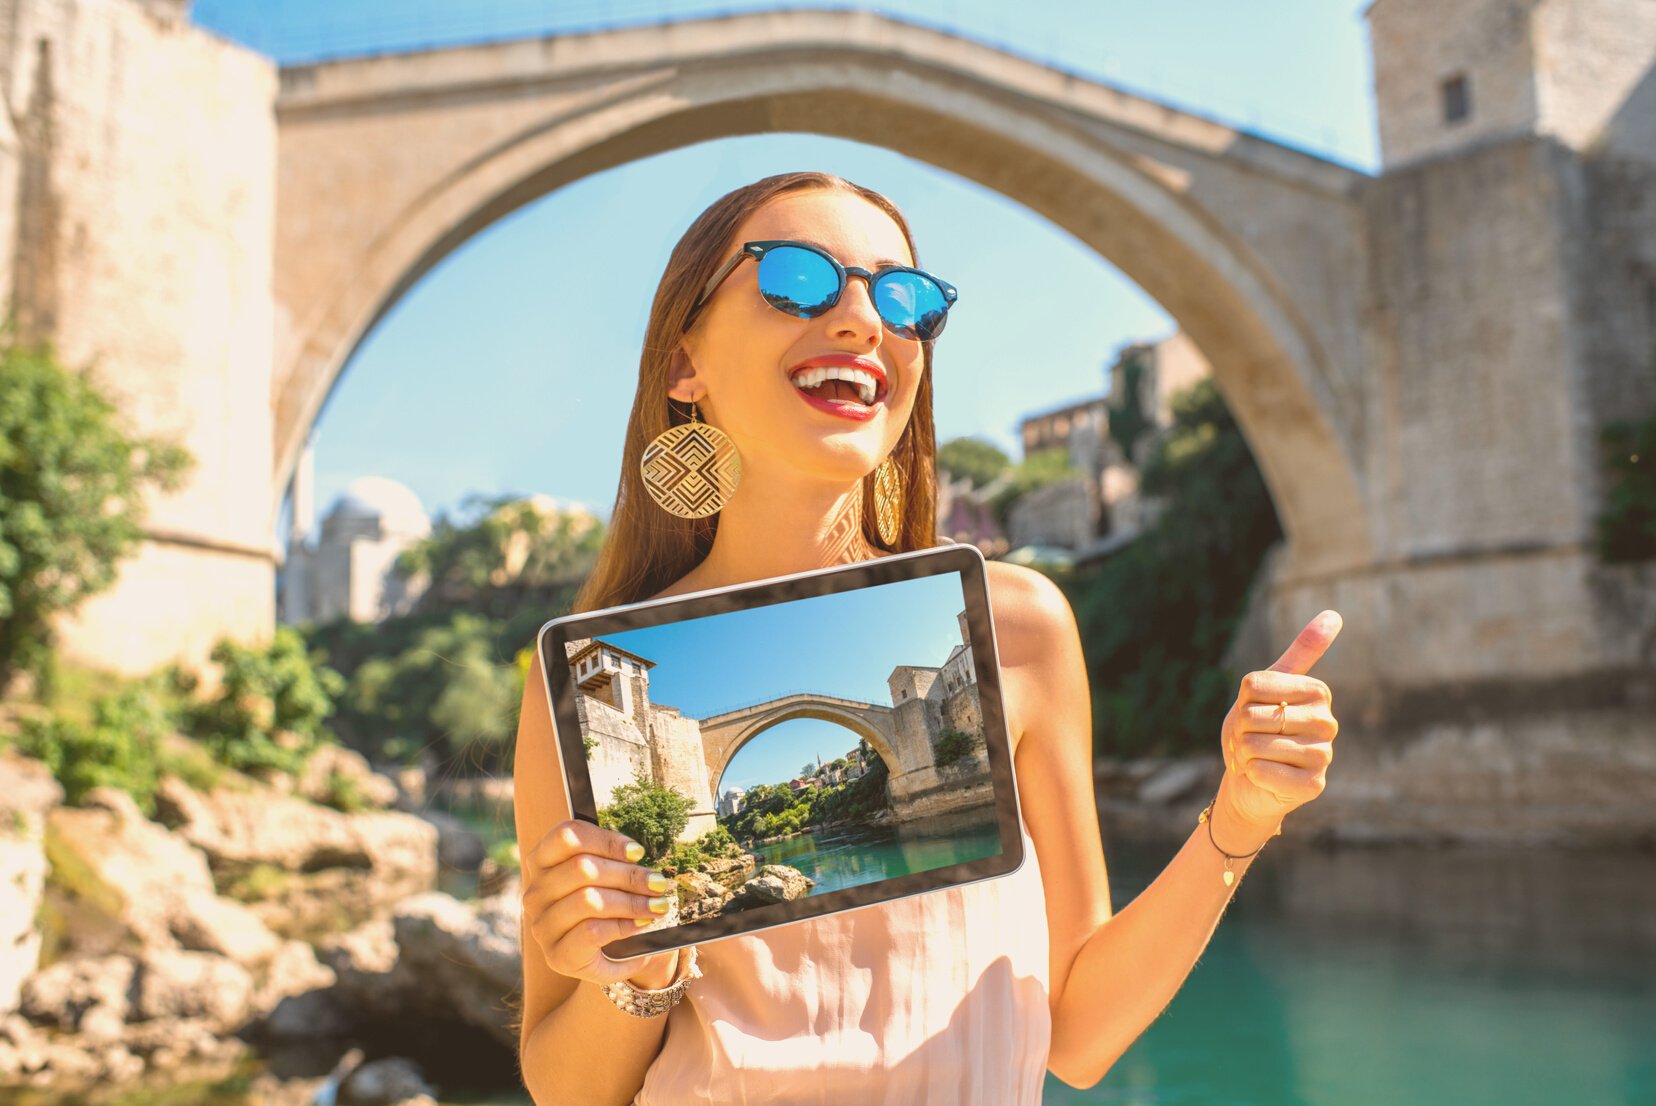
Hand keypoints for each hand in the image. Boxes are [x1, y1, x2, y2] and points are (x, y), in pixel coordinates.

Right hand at [521, 820, 681, 989]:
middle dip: (628, 875)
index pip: (567, 835)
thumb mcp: (604, 878)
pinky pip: (592, 931)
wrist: (604, 957)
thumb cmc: (605, 908)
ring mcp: (543, 926)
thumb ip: (610, 859)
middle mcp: (536, 893)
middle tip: (658, 883)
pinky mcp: (557, 955)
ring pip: (589, 899)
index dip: (606, 840)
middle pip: (582, 868)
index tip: (638, 852)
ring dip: (631, 901)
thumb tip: (635, 853)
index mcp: (542, 862)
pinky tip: (641, 923)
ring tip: (658, 905)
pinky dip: (623, 925)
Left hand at [1213, 610, 1342, 850]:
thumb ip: (1300, 651)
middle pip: (1252, 714)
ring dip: (1243, 753)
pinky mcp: (1314, 785)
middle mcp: (1328, 722)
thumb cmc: (1256, 729)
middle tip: (1251, 740)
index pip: (1254, 684)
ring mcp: (1324, 756)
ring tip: (1256, 757)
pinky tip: (1262, 776)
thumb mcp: (1266, 686)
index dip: (1241, 700)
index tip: (1252, 710)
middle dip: (1239, 730)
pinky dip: (1251, 773)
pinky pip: (1262, 770)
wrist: (1250, 780)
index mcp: (1317, 691)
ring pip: (1255, 743)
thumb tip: (1335, 613)